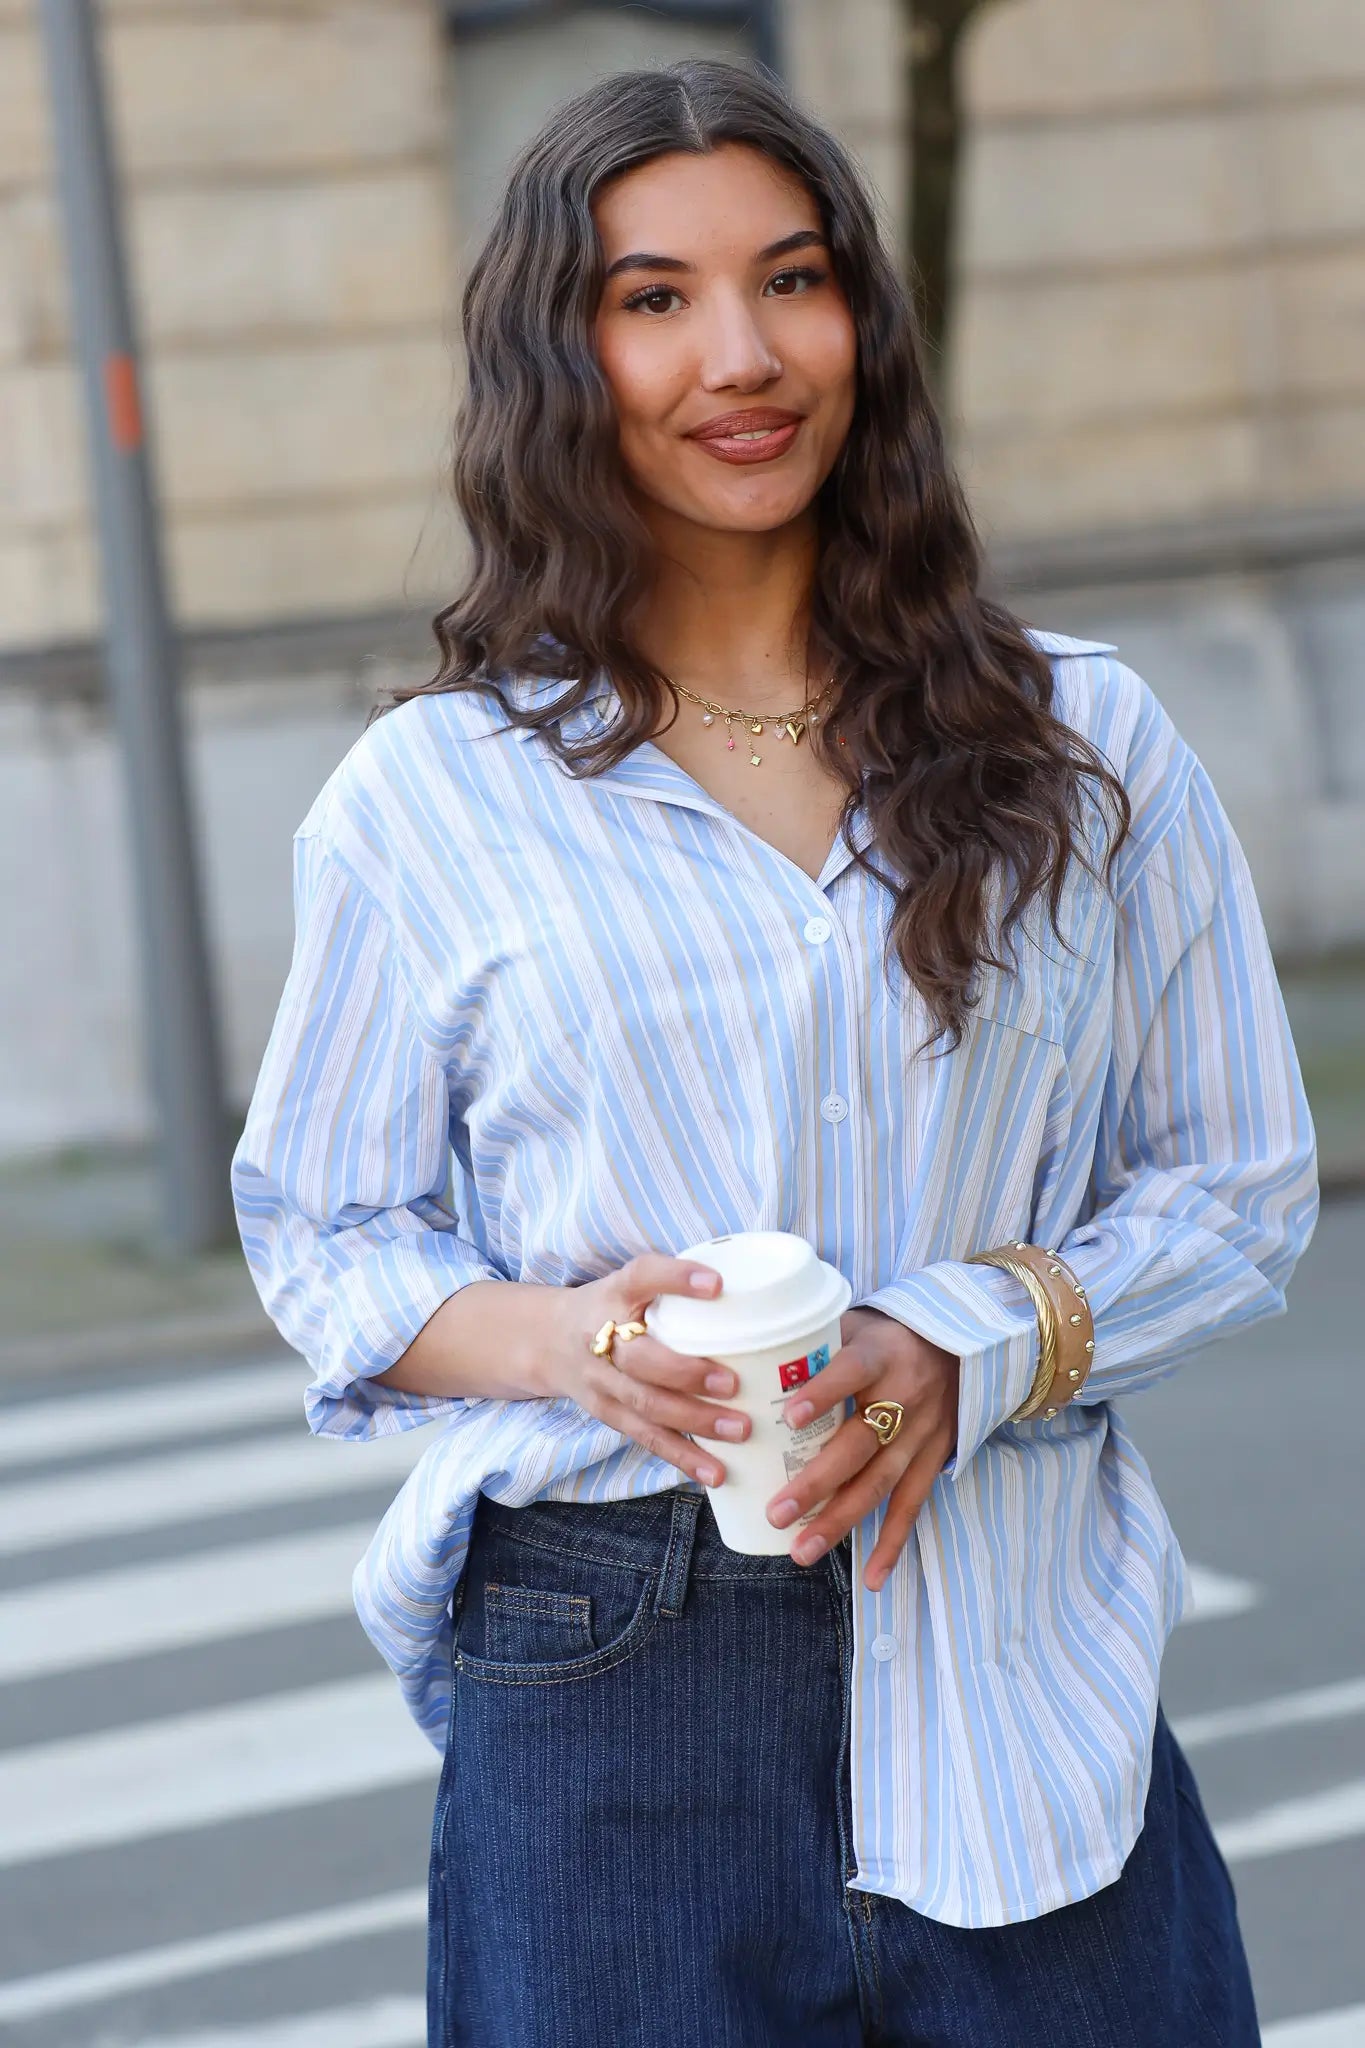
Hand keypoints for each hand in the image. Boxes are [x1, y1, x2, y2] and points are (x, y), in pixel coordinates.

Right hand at [544, 1253, 749, 1490]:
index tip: (717, 1285)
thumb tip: (753, 1290)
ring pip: (647, 1405)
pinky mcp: (609, 1413)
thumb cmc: (612, 1307)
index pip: (643, 1276)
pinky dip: (683, 1457)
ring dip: (696, 1422)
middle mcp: (602, 1336)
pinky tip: (715, 1472)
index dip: (677, 1279)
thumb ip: (676, 1286)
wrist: (549, 1339)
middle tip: (732, 1384)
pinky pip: (647, 1438)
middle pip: (640, 1359)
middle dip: (687, 1374)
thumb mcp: (633, 1284)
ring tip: (740, 1430)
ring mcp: (602, 1381)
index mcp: (617, 1292)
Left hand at [766, 1307, 958, 1590]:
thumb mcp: (857, 1325)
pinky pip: (912, 1506)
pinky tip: (871, 1578)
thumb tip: (750, 1363)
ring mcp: (920, 1435)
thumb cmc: (889, 1339)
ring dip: (841, 1520)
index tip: (790, 1418)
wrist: (962, 1350)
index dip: (823, 1393)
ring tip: (802, 1550)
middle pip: (859, 1444)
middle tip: (776, 1513)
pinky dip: (893, 1544)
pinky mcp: (933, 1460)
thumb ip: (814, 1344)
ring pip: (880, 1483)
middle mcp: (904, 1397)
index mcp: (880, 1356)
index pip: (851, 1371)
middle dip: (816, 1483)